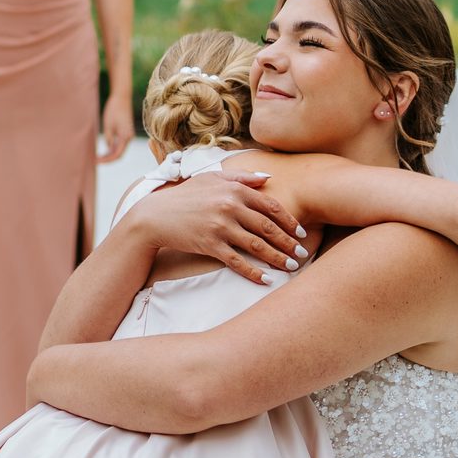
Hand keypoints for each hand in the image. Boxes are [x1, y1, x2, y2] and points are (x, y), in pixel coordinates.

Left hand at [99, 90, 135, 161]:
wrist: (122, 96)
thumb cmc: (114, 109)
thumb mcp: (108, 125)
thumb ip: (109, 138)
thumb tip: (108, 147)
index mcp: (125, 136)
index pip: (116, 155)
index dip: (106, 160)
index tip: (96, 161)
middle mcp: (129, 137)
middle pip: (119, 154)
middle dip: (107, 159)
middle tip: (95, 161)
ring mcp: (128, 135)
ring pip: (119, 149)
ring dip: (109, 154)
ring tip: (97, 157)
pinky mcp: (125, 131)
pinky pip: (119, 143)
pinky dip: (112, 148)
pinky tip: (103, 150)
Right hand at [140, 169, 306, 285]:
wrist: (155, 216)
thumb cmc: (185, 196)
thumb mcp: (212, 178)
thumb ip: (242, 178)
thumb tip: (267, 178)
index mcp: (234, 190)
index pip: (270, 206)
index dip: (289, 221)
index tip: (301, 232)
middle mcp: (230, 207)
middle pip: (268, 227)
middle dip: (289, 242)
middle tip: (303, 253)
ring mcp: (220, 227)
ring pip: (257, 246)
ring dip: (278, 258)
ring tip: (292, 267)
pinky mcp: (210, 245)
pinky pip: (237, 262)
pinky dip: (253, 272)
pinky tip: (266, 280)